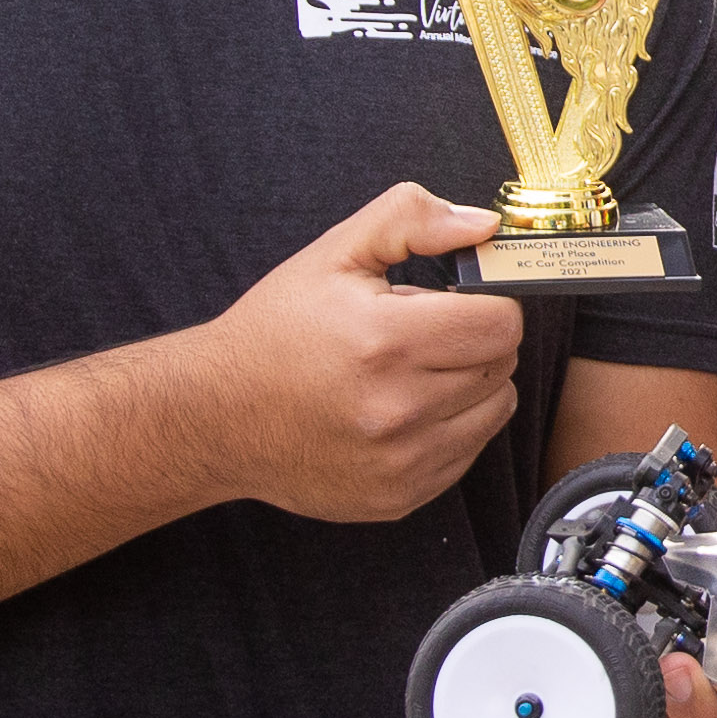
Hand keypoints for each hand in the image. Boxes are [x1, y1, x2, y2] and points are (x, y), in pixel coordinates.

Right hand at [192, 183, 525, 524]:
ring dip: (470, 385)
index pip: (502, 321)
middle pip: (502, 364)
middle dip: (474, 340)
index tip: (455, 301)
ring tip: (413, 372)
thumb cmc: (274, 332)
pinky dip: (449, 427)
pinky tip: (403, 410)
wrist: (214, 417)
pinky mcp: (399, 497)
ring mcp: (401, 462)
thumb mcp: (334, 254)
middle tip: (423, 334)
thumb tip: (483, 225)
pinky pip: (467, 453)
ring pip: (494, 411)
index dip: (486, 302)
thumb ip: (412, 221)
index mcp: (386, 341)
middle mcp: (399, 409)